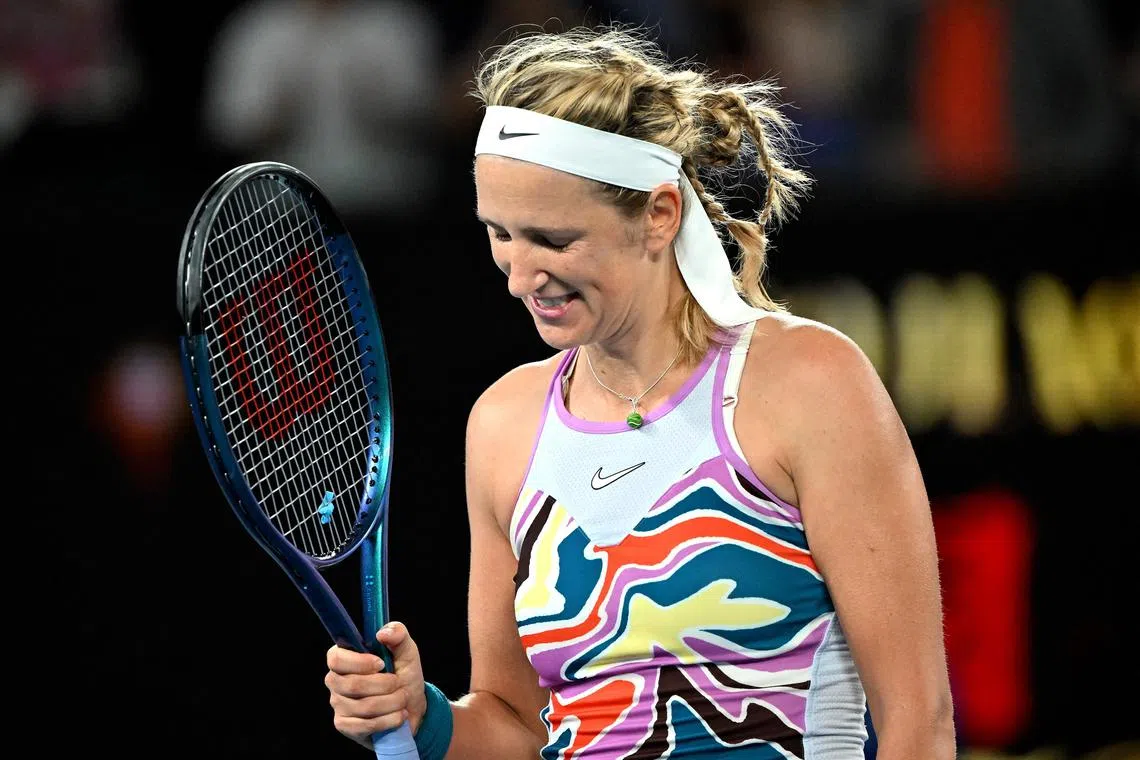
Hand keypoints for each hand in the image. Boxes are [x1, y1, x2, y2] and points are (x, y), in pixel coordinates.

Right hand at [325, 622, 426, 749]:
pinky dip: (388, 721)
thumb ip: (398, 635)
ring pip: (364, 706)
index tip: (381, 664)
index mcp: (344, 658)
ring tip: (402, 699)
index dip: (359, 662)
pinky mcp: (344, 725)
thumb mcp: (406, 652)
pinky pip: (364, 726)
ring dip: (392, 703)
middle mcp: (335, 680)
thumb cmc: (403, 674)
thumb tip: (382, 633)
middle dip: (385, 686)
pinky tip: (398, 716)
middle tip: (399, 683)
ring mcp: (338, 704)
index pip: (336, 658)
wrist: (411, 706)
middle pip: (353, 685)